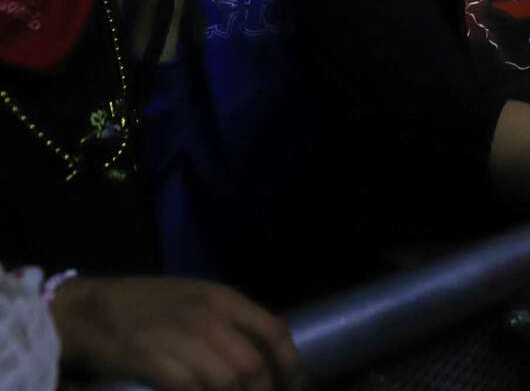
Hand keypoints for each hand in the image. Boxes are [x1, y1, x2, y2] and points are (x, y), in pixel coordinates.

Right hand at [51, 276, 297, 390]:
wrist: (85, 309)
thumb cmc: (143, 306)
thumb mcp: (195, 300)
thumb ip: (227, 323)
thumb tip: (259, 360)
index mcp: (223, 298)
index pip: (274, 331)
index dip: (290, 365)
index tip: (293, 387)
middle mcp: (207, 315)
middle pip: (252, 365)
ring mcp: (177, 336)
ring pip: (225, 382)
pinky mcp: (148, 357)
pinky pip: (188, 389)